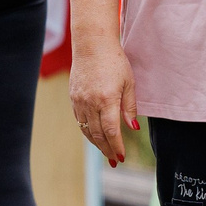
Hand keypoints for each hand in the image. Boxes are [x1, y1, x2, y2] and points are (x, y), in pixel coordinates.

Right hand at [70, 37, 138, 165]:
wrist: (92, 45)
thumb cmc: (115, 61)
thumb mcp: (129, 82)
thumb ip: (130, 107)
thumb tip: (133, 128)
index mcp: (107, 100)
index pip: (111, 131)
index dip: (116, 146)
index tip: (121, 157)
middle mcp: (90, 103)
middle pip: (98, 134)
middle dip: (107, 150)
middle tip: (114, 161)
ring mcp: (79, 101)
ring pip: (87, 130)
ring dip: (96, 143)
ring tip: (106, 152)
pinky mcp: (73, 98)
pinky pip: (80, 120)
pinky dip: (88, 131)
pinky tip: (95, 136)